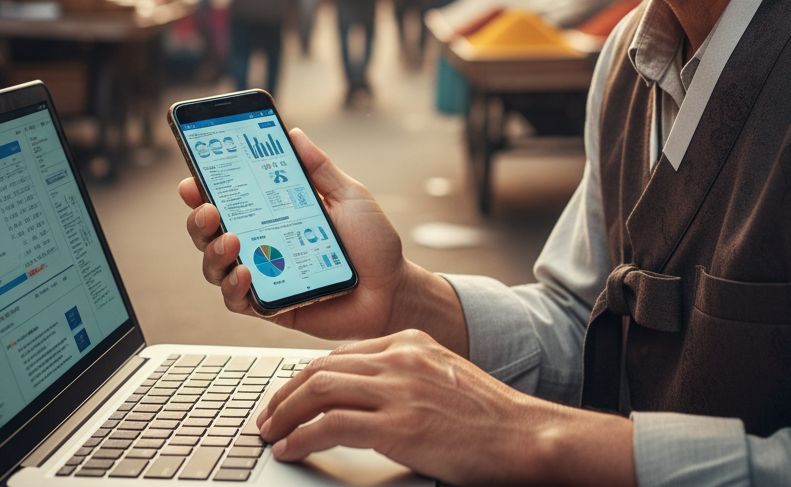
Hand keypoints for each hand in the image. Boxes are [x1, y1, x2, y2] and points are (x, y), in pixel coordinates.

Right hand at [178, 127, 414, 340]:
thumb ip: (319, 169)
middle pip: (211, 234)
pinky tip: (244, 273)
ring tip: (231, 240)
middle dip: (198, 220)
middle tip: (206, 208)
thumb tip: (293, 134)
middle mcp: (262, 244)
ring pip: (216, 267)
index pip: (231, 200)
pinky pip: (237, 300)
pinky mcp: (271, 307)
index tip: (192, 178)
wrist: (395, 290)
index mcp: (275, 215)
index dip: (204, 189)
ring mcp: (264, 277)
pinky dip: (234, 287)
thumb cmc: (373, 243)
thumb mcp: (348, 196)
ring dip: (213, 252)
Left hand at [255, 330, 554, 484]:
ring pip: (320, 390)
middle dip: (285, 393)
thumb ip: (405, 376)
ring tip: (270, 433)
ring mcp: (399, 389)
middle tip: (267, 416)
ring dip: (285, 413)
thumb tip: (363, 396)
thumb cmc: (487, 416)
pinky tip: (291, 448)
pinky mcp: (398, 425)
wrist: (523, 435)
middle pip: (322, 367)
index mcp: (409, 342)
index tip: (287, 396)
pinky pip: (332, 425)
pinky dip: (303, 436)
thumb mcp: (442, 377)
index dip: (305, 376)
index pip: (341, 354)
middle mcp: (400, 357)